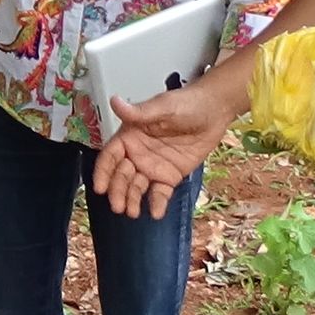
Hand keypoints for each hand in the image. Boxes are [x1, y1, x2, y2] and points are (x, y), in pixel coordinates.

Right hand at [92, 82, 236, 219]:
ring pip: (137, 187)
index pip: (110, 156)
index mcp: (130, 136)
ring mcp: (153, 167)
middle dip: (117, 191)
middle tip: (118, 206)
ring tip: (132, 213)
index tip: (99, 188)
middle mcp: (137, 153)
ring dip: (132, 200)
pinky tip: (156, 213)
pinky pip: (160, 193)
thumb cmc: (185, 103)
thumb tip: (115, 102)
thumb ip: (139, 112)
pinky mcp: (169, 177)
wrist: (214, 111)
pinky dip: (156, 203)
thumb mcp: (163, 107)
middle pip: (121, 176)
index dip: (103, 172)